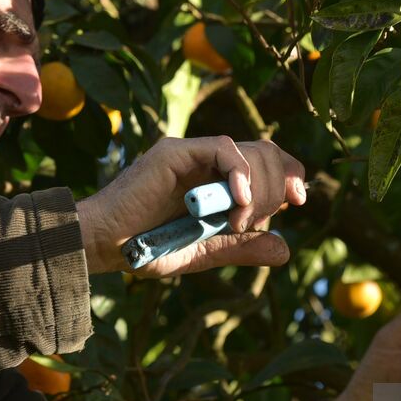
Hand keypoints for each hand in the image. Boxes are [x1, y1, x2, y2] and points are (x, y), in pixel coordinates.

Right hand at [75, 136, 305, 274]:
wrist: (103, 246)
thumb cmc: (146, 248)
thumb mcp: (204, 252)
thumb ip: (243, 248)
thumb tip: (286, 249)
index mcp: (219, 180)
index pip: (269, 162)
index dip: (290, 176)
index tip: (297, 201)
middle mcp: (208, 161)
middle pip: (268, 154)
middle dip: (274, 188)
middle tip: (249, 222)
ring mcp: (192, 153)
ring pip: (252, 150)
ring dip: (257, 188)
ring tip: (237, 222)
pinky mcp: (176, 151)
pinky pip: (224, 149)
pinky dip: (240, 174)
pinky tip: (238, 204)